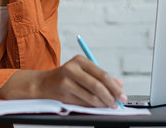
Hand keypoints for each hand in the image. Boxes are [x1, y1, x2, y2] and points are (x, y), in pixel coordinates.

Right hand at [0, 55, 126, 107]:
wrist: (43, 84)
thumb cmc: (66, 77)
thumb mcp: (83, 72)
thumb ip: (101, 77)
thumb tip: (120, 84)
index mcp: (79, 60)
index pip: (102, 73)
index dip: (114, 86)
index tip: (122, 94)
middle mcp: (72, 68)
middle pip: (97, 85)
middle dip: (111, 96)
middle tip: (118, 103)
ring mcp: (66, 80)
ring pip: (91, 95)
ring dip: (103, 103)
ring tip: (109, 106)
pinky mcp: (63, 92)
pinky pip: (83, 102)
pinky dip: (93, 106)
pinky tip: (98, 106)